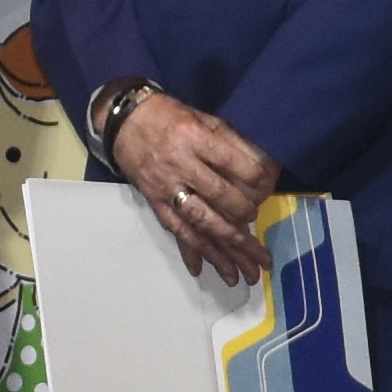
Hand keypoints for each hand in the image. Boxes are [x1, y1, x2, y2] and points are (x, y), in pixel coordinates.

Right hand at [113, 89, 277, 278]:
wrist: (124, 121)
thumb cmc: (171, 117)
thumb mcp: (205, 118)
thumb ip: (233, 142)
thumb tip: (265, 170)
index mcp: (195, 137)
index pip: (230, 163)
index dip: (252, 179)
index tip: (266, 191)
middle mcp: (180, 164)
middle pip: (217, 198)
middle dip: (243, 223)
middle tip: (262, 249)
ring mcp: (166, 186)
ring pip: (199, 222)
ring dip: (223, 251)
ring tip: (245, 274)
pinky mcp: (155, 201)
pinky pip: (175, 229)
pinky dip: (190, 251)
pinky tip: (203, 270)